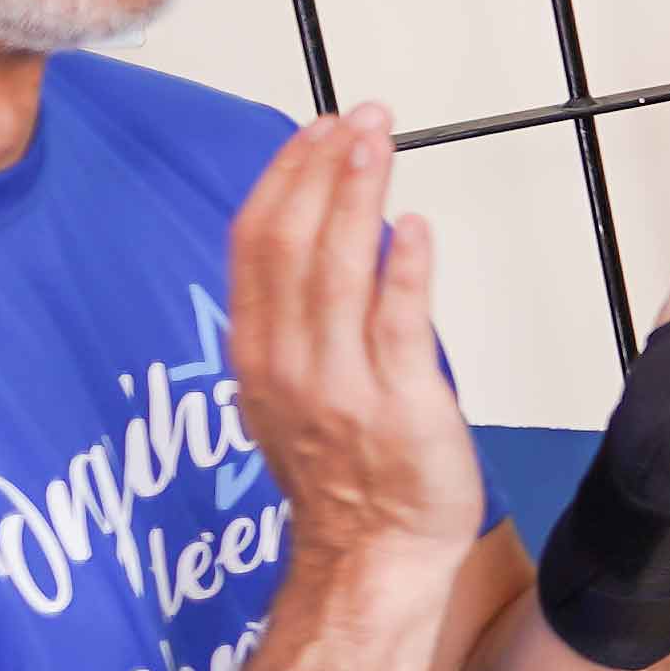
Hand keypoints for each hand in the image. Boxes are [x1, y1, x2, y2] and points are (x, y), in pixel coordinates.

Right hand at [227, 110, 482, 576]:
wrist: (372, 554)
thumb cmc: (345, 470)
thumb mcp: (294, 387)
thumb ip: (300, 319)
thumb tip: (324, 237)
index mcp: (257, 351)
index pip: (256, 244)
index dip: (285, 178)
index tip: (316, 130)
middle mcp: (287, 362)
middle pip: (290, 244)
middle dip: (322, 171)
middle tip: (357, 116)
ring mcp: (339, 385)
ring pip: (336, 272)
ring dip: (358, 199)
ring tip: (378, 143)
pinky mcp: (397, 405)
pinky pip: (396, 326)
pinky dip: (403, 271)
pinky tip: (414, 227)